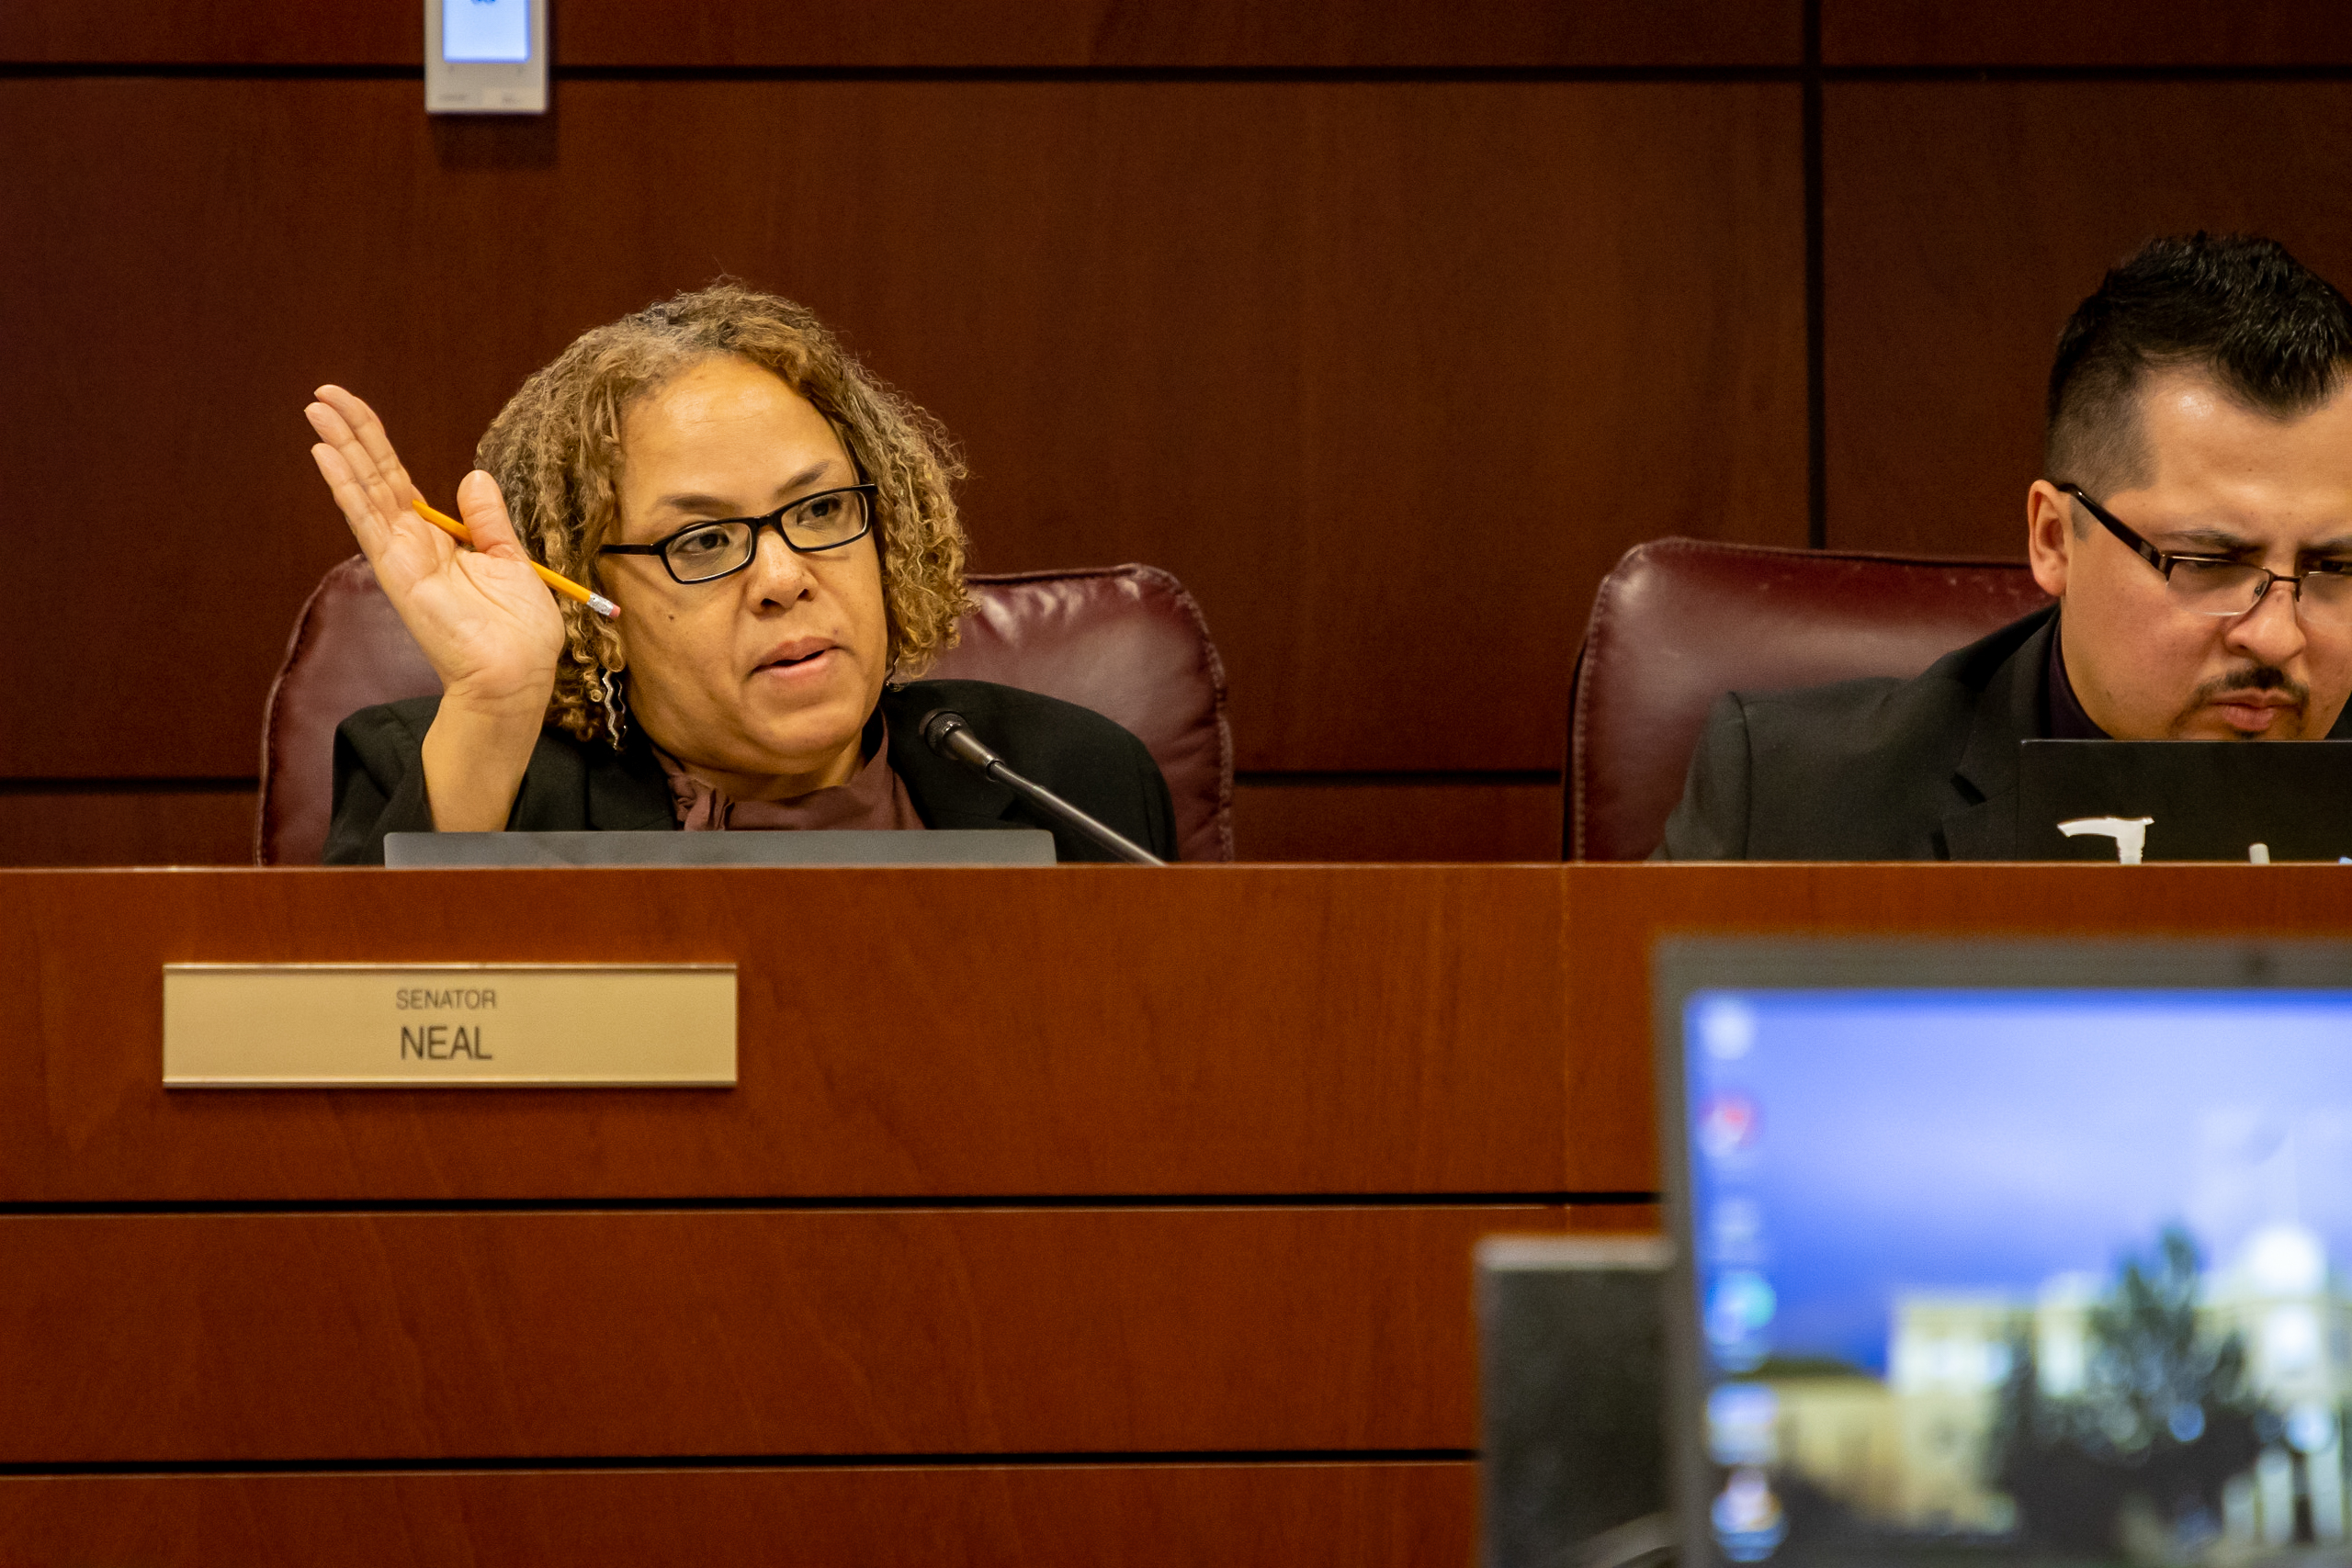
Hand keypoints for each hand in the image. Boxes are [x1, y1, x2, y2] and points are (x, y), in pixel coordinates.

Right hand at [305, 385, 563, 710]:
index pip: (398, 479)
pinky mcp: (397, 568)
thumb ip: (488, 519)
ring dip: (339, 448)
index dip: (376, 441)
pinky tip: (325, 454)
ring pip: (364, 488)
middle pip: (374, 474)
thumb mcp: (511, 560)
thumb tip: (473, 476)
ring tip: (314, 410)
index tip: (352, 408)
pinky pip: (367, 518)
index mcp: (437, 538)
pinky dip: (346, 485)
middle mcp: (411, 542)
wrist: (515, 673)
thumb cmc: (517, 630)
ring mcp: (400, 554)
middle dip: (350, 432)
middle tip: (322, 394)